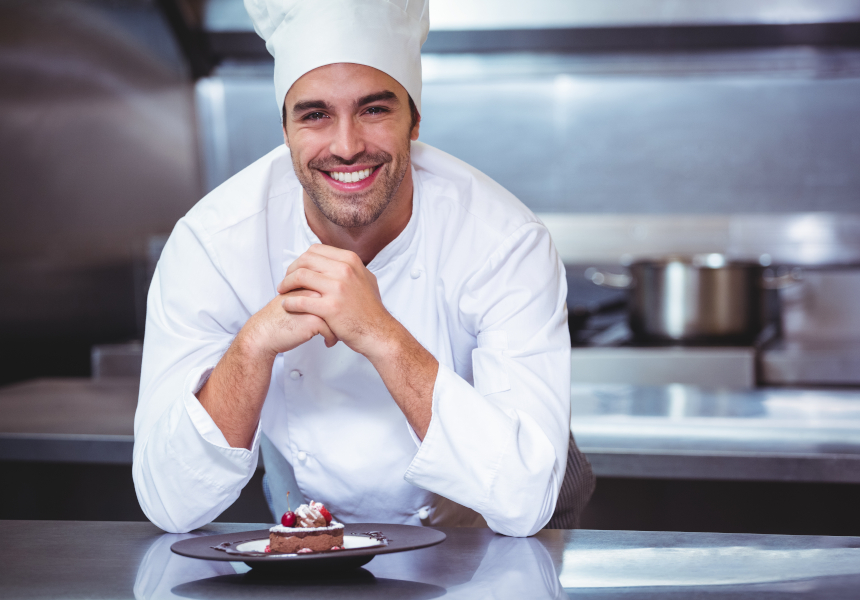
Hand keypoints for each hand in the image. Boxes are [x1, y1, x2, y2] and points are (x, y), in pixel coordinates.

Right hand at [242, 288, 338, 357]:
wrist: (263, 333)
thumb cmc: (277, 319)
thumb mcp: (294, 299)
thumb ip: (309, 294)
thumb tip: (329, 297)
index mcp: (308, 284)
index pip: (334, 291)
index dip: (338, 305)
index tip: (337, 317)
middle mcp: (313, 291)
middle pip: (339, 302)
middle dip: (341, 316)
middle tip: (340, 327)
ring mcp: (315, 304)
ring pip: (339, 316)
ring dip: (339, 329)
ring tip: (336, 336)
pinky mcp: (314, 320)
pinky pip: (333, 330)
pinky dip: (332, 338)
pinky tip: (327, 343)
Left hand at [277, 245, 394, 358]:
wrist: (378, 332)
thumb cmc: (371, 310)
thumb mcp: (366, 278)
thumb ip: (350, 267)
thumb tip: (334, 260)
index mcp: (350, 260)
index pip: (316, 250)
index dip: (301, 259)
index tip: (296, 270)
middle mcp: (344, 270)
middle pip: (305, 260)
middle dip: (290, 269)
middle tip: (285, 281)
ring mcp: (338, 288)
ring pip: (300, 276)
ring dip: (286, 283)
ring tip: (282, 292)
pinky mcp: (331, 308)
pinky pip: (300, 301)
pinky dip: (289, 302)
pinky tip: (287, 306)